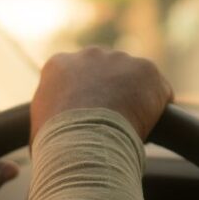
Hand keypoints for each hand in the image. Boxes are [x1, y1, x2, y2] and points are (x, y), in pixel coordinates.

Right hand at [31, 47, 172, 140]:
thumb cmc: (56, 144)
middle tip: (113, 124)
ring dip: (136, 99)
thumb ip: (49, 119)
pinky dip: (158, 108)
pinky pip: (159, 90)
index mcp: (59, 65)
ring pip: (134, 79)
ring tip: (131, 129)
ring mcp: (119, 59)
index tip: (91, 119)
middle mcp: (88, 55)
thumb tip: (49, 138)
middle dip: (112, 93)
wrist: (83, 143)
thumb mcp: (39, 128)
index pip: (77, 77)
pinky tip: (151, 127)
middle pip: (107, 72)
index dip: (86, 99)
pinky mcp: (146, 69)